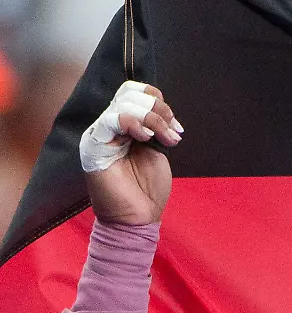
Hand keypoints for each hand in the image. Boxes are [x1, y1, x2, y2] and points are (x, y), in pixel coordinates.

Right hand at [83, 82, 181, 226]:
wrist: (137, 219)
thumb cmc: (147, 191)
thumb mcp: (157, 152)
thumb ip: (156, 130)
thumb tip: (163, 113)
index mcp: (124, 126)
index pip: (134, 93)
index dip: (156, 101)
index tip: (176, 126)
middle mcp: (110, 126)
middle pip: (130, 94)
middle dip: (158, 110)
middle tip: (173, 133)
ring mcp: (101, 134)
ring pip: (124, 104)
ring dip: (152, 119)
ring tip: (165, 139)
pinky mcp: (94, 144)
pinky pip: (111, 119)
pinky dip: (133, 123)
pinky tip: (146, 138)